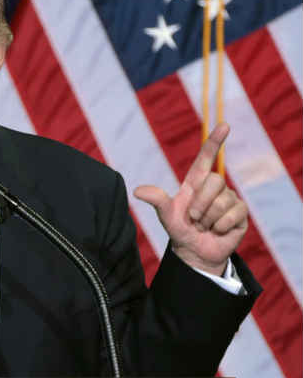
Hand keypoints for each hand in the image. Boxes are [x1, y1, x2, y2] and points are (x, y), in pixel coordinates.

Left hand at [133, 123, 247, 275]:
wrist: (194, 252)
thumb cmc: (179, 229)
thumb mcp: (166, 215)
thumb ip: (156, 200)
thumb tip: (136, 191)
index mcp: (196, 182)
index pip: (207, 157)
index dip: (215, 141)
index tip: (225, 125)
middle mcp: (215, 188)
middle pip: (215, 181)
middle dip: (201, 203)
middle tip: (193, 219)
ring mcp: (230, 199)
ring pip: (223, 200)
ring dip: (209, 218)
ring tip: (204, 226)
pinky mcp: (241, 214)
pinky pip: (233, 214)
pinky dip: (221, 226)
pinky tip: (217, 231)